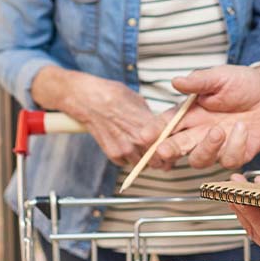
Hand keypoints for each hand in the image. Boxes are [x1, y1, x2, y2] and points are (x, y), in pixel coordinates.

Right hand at [31, 66, 163, 166]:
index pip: (166, 145)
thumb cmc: (111, 95)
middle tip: (161, 154)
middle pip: (157, 161)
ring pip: (143, 165)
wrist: (87, 99)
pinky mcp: (112, 154)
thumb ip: (150, 118)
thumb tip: (159, 125)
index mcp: (146, 125)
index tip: (172, 148)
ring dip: (144, 160)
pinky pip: (126, 163)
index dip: (172, 149)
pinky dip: (128, 159)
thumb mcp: (138, 100)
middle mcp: (136, 140)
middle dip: (161, 159)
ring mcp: (123, 149)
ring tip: (142, 150)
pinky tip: (127, 147)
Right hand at [146, 62, 259, 169]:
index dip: (155, 130)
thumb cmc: (243, 82)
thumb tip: (176, 81)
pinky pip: (228, 159)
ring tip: (218, 130)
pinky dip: (235, 145)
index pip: (166, 124)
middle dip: (168, 150)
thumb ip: (198, 81)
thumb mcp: (219, 76)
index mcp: (190, 113)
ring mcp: (216, 145)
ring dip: (206, 148)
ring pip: (200, 159)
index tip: (146, 135)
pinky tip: (242, 128)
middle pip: (177, 147)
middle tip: (164, 150)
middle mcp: (199, 132)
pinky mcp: (235, 154)